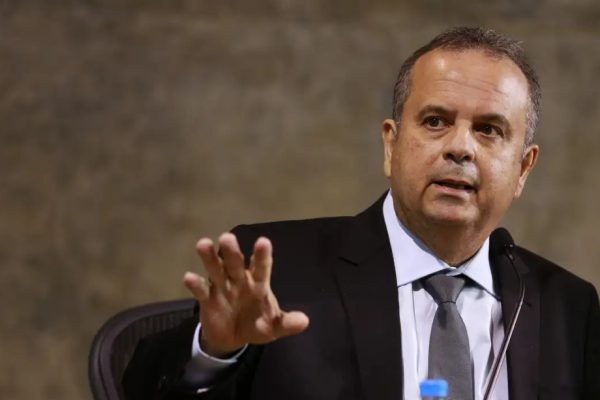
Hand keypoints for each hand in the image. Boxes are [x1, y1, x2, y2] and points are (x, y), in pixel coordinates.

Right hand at [183, 233, 308, 357]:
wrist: (233, 338)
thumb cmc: (257, 324)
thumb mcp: (274, 327)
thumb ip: (287, 323)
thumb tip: (305, 322)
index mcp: (258, 283)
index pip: (262, 266)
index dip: (262, 255)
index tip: (263, 242)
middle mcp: (239, 279)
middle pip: (235, 263)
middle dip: (231, 251)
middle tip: (226, 237)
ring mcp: (222, 287)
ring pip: (216, 269)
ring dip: (210, 258)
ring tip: (203, 243)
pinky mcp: (207, 299)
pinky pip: (200, 290)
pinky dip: (195, 284)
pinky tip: (188, 277)